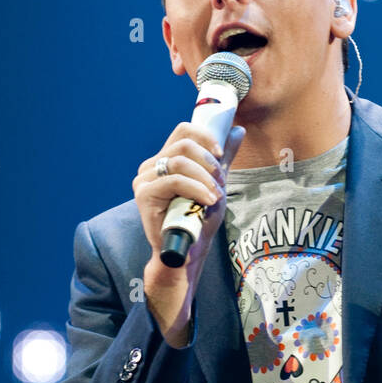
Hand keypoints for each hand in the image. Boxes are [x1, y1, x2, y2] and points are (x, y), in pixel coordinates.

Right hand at [133, 121, 245, 278]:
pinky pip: (175, 181)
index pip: (183, 131)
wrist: (188, 251)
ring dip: (204, 178)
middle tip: (218, 183)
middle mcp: (150, 167)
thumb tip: (238, 131)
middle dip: (208, 162)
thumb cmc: (198, 220)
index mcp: (164, 160)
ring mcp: (144, 180)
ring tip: (214, 197)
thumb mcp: (215, 183)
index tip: (220, 154)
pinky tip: (207, 202)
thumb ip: (222, 157)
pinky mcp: (144, 194)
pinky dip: (196, 189)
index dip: (205, 137)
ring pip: (180, 162)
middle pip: (183, 144)